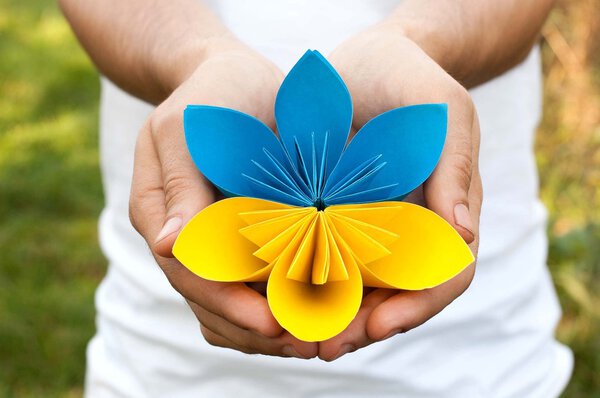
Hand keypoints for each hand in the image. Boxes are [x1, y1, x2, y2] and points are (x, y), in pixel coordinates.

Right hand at [129, 39, 317, 358]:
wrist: (231, 77)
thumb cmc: (214, 94)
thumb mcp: (190, 125)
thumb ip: (180, 183)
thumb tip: (167, 246)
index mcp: (158, 211)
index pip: (190, 273)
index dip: (230, 302)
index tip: (275, 322)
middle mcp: (177, 236)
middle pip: (208, 301)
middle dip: (256, 328)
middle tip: (310, 342)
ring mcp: (205, 241)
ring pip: (225, 306)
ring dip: (267, 328)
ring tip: (316, 337)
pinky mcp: (233, 239)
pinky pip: (247, 287)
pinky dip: (276, 304)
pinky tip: (312, 310)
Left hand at [318, 23, 482, 360]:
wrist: (364, 62)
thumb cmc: (410, 79)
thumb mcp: (442, 111)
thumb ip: (455, 167)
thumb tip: (462, 234)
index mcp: (447, 213)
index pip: (444, 276)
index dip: (415, 307)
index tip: (376, 326)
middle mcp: (411, 230)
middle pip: (397, 295)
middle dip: (363, 325)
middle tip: (322, 345)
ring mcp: (372, 227)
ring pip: (358, 286)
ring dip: (330, 314)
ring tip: (294, 332)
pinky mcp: (334, 218)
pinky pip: (323, 258)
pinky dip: (305, 280)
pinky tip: (275, 293)